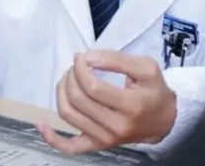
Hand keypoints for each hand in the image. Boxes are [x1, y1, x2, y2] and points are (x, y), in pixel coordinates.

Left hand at [38, 50, 175, 154]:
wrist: (163, 119)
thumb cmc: (153, 91)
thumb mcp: (145, 68)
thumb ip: (116, 59)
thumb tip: (88, 58)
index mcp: (132, 106)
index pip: (92, 87)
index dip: (80, 68)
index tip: (80, 57)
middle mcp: (117, 127)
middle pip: (78, 99)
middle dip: (71, 75)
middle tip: (76, 65)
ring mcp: (106, 139)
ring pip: (69, 115)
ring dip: (62, 91)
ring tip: (69, 78)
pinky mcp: (97, 145)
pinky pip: (70, 147)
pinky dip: (52, 138)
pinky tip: (41, 125)